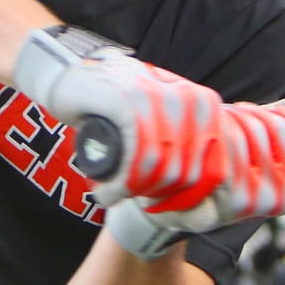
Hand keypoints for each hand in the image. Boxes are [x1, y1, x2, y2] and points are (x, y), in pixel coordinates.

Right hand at [12, 25, 224, 207]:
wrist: (68, 79)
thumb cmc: (116, 109)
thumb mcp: (160, 122)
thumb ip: (186, 149)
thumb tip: (210, 202)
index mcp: (205, 104)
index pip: (216, 170)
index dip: (190, 200)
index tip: (162, 205)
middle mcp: (189, 98)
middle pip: (190, 175)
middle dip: (160, 198)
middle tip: (134, 197)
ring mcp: (160, 98)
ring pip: (166, 171)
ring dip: (136, 193)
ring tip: (114, 193)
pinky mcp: (129, 102)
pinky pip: (140, 158)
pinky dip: (121, 185)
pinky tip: (107, 192)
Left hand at [104, 96, 284, 261]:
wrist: (168, 201)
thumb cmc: (212, 167)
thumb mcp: (251, 142)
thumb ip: (284, 124)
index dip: (277, 114)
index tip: (250, 119)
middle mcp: (284, 198)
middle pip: (277, 126)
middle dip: (247, 118)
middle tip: (224, 130)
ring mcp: (260, 201)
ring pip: (252, 131)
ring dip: (227, 124)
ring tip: (208, 141)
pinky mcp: (234, 199)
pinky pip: (233, 143)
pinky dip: (214, 134)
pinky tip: (198, 148)